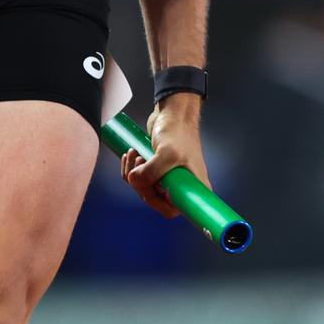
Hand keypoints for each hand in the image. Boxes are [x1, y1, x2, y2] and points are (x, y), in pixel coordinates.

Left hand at [120, 94, 208, 218]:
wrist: (173, 113)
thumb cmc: (178, 131)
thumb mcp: (167, 153)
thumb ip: (151, 172)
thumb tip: (134, 181)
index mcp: (192, 188)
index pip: (171, 210)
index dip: (157, 202)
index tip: (152, 185)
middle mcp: (181, 186)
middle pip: (153, 199)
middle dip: (141, 182)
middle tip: (140, 163)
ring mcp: (167, 178)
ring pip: (143, 187)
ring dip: (133, 172)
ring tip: (135, 153)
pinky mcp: (156, 169)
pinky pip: (139, 178)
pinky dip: (131, 168)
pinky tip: (131, 154)